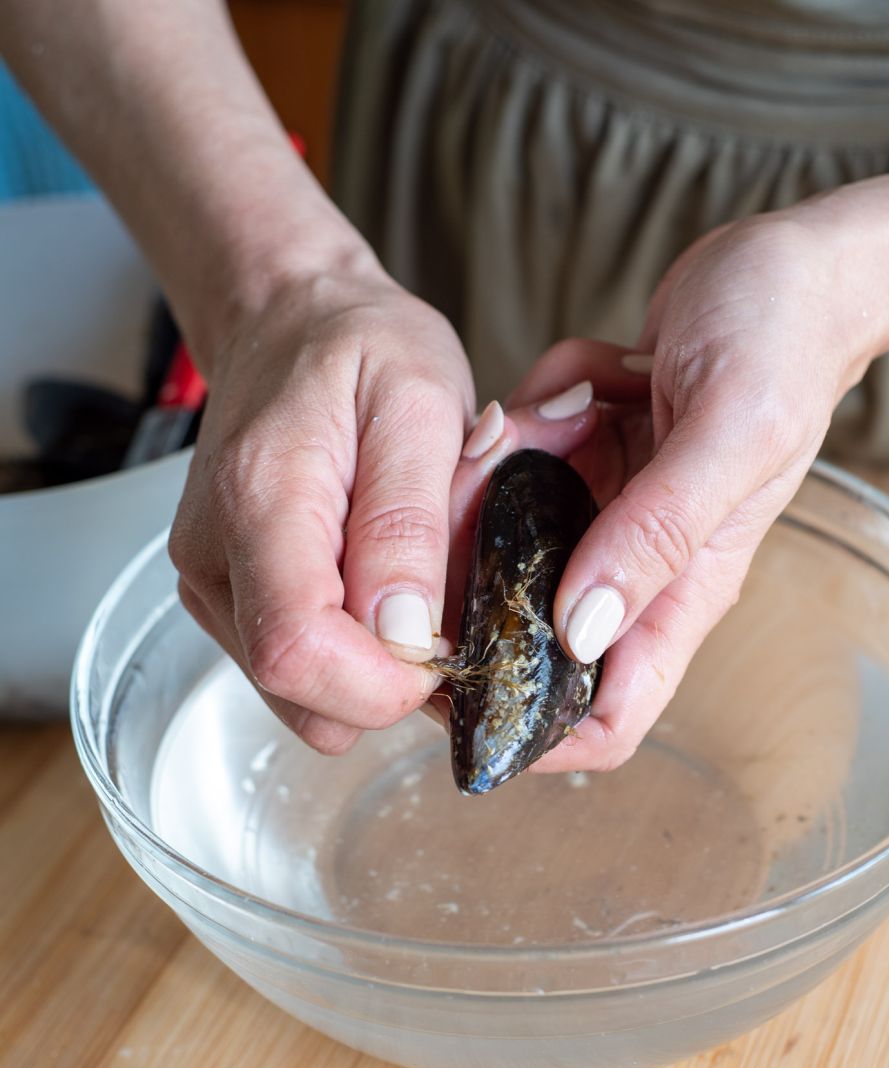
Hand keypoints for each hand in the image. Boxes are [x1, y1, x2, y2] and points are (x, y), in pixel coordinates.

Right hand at [169, 263, 474, 754]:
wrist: (290, 321)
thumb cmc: (360, 347)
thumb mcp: (418, 403)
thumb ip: (409, 521)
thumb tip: (405, 635)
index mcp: (259, 500)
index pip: (297, 650)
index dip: (382, 683)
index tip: (447, 652)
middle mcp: (215, 557)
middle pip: (297, 692)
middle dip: (389, 687)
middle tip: (446, 619)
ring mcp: (213, 584)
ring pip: (298, 697)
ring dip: (372, 675)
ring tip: (411, 593)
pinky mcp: (227, 597)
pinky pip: (294, 672)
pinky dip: (350, 660)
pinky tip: (379, 595)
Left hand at [483, 211, 888, 772]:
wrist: (792, 268)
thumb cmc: (785, 342)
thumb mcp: (730, 431)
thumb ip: (660, 532)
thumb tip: (582, 631)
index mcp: (682, 591)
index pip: (606, 718)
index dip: (531, 733)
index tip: (457, 690)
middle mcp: (636, 568)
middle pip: (522, 623)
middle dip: (481, 567)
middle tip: (473, 489)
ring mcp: (606, 516)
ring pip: (507, 532)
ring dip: (504, 466)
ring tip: (546, 405)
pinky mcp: (587, 466)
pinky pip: (518, 460)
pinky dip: (530, 416)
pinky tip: (583, 377)